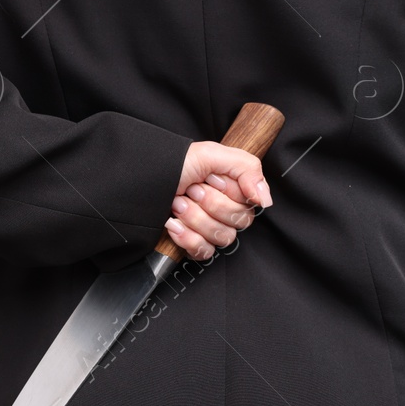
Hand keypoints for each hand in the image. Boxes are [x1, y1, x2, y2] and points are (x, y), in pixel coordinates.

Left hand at [166, 140, 272, 259]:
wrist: (139, 181)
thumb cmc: (172, 164)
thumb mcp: (211, 153)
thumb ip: (247, 169)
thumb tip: (265, 199)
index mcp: (231, 188)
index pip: (249, 204)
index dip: (228, 193)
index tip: (209, 179)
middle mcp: (223, 209)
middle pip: (238, 222)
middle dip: (209, 204)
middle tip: (191, 190)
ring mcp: (209, 229)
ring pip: (221, 238)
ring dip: (195, 219)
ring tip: (177, 204)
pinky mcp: (194, 245)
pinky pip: (204, 252)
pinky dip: (187, 237)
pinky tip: (173, 224)